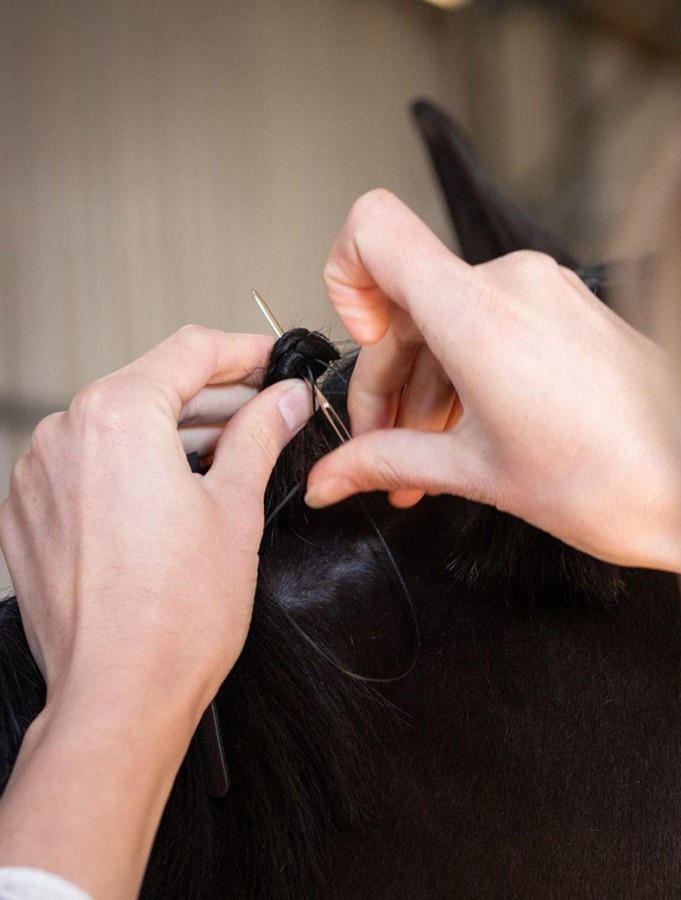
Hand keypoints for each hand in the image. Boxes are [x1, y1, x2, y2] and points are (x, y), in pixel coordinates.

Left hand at [0, 325, 311, 712]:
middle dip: (215, 393)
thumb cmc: (175, 616)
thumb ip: (260, 434)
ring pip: (120, 423)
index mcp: (117, 417)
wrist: (120, 696)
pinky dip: (135, 461)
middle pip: (152, 384)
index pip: (190, 351)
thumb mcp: (237, 507)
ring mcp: (40, 475)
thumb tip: (283, 399)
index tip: (274, 364)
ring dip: (176, 427)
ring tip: (230, 449)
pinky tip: (176, 487)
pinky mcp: (31, 513)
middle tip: (266, 409)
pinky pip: (90, 462)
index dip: (244, 351)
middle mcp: (65, 435)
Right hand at [307, 190, 680, 573]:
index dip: (344, 278)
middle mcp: (513, 283)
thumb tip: (332, 476)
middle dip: (385, 379)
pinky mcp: (569, 313)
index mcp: (478, 312)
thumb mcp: (477, 474)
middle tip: (381, 448)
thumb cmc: (613, 482)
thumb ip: (388, 462)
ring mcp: (547, 294)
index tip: (361, 344)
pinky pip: (490, 327)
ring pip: (447, 320)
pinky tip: (462, 439)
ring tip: (421, 463)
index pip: (374, 229)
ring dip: (424, 388)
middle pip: (405, 301)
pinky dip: (464, 376)